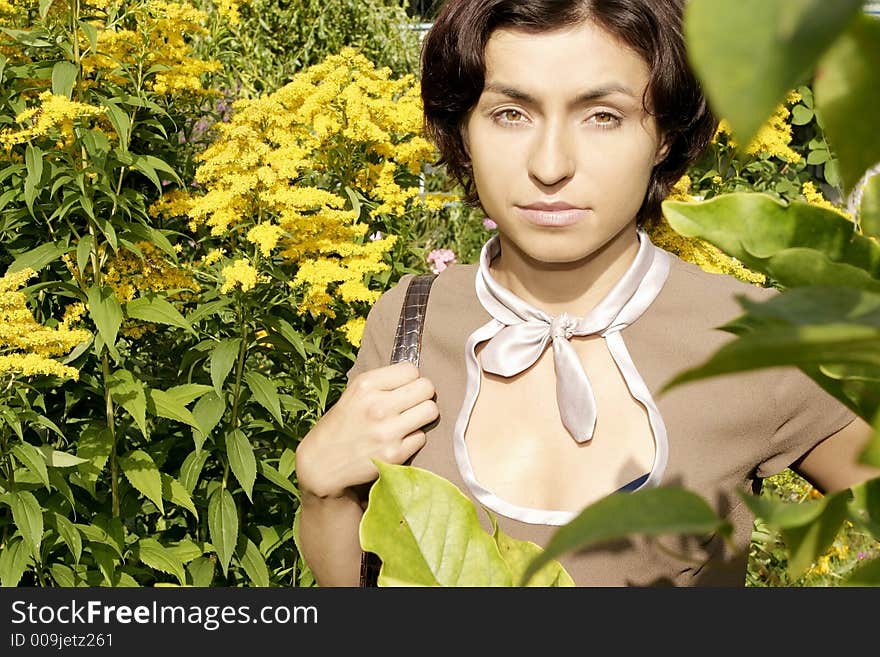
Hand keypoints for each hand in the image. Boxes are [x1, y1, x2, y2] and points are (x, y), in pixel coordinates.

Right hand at [295, 361, 438, 498]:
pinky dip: (413, 438)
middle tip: (411, 403)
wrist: (321, 463)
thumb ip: (383, 384)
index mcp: (366, 385)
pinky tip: (398, 439)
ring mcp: (387, 431)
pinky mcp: (395, 454)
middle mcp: (377, 406)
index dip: (410, 379)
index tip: (403, 388)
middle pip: (427, 388)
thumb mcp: (353, 394)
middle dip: (422, 394)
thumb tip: (416, 376)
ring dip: (423, 415)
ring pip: (431, 410)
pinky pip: (422, 437)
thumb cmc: (340, 425)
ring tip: (409, 420)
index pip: (411, 369)